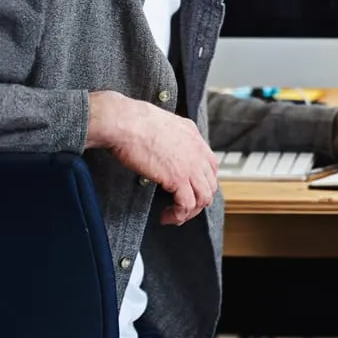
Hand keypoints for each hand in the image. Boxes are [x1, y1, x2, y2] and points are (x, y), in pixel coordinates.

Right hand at [88, 91, 218, 226]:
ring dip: (189, 212)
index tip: (189, 191)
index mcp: (194, 137)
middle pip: (210, 185)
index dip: (202, 183)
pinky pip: (187, 205)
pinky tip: (166, 216)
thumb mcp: (164, 124)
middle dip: (197, 201)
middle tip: (180, 208)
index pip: (211, 166)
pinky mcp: (178, 179)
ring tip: (173, 216)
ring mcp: (190, 166)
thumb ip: (172, 137)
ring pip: (203, 198)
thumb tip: (166, 149)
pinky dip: (178, 215)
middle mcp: (197, 151)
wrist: (126, 123)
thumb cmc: (134, 121)